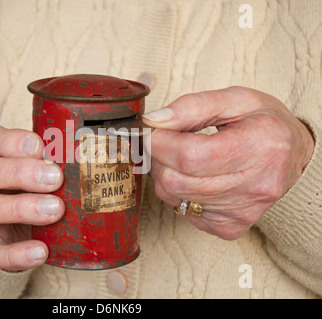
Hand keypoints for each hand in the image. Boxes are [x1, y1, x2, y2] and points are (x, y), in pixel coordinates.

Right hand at [0, 125, 64, 270]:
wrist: (18, 221)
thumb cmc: (28, 182)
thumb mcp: (35, 163)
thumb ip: (49, 156)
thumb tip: (82, 152)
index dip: (12, 143)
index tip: (41, 148)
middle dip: (19, 173)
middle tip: (54, 178)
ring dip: (20, 208)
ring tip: (55, 209)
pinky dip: (16, 253)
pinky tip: (40, 251)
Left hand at [143, 86, 314, 239]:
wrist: (293, 156)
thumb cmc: (264, 124)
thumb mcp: (236, 99)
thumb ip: (192, 106)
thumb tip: (154, 121)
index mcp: (260, 147)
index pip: (191, 156)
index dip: (159, 143)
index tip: (151, 131)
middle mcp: (255, 186)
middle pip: (176, 181)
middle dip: (157, 158)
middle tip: (163, 142)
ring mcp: (242, 211)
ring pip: (173, 197)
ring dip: (164, 174)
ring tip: (178, 157)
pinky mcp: (230, 227)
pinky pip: (182, 211)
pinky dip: (177, 192)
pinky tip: (193, 176)